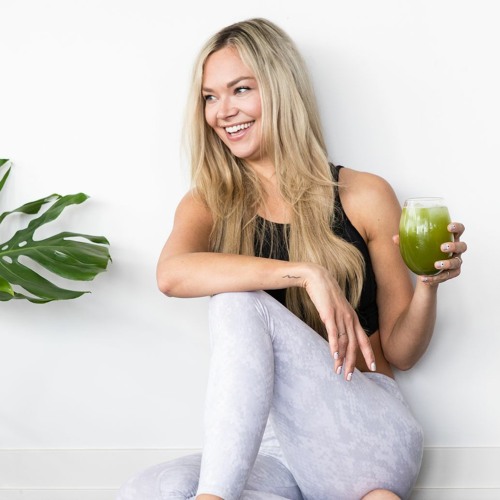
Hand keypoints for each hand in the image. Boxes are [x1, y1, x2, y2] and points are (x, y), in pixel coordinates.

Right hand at [303, 264, 375, 380]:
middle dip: (353, 363)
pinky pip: (333, 333)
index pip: (364, 339)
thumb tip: (339, 336)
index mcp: (353, 318)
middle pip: (354, 345)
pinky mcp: (329, 314)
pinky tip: (334, 356)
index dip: (369, 354)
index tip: (372, 367)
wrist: (318, 278)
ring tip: (339, 371)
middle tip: (350, 377)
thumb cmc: (326, 294)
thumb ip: (340, 322)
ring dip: (342, 358)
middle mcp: (350, 318)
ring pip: (344, 342)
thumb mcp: (337, 309)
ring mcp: (340, 316)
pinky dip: (334, 346)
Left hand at [393, 222, 466, 284]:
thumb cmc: (422, 253)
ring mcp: (456, 262)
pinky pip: (448, 276)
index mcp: (449, 238)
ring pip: (457, 262)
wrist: (424, 272)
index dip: (457, 227)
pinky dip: (436, 278)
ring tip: (436, 265)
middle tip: (442, 247)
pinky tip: (425, 278)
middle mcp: (456, 250)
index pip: (459, 230)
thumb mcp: (414, 247)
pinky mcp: (453, 273)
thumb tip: (395, 238)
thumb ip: (405, 241)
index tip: (448, 227)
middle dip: (454, 246)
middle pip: (462, 246)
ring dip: (448, 263)